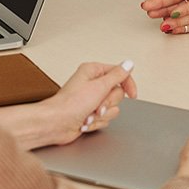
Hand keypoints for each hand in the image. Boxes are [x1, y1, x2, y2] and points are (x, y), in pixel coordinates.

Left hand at [0, 60, 136, 149]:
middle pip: (117, 93)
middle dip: (108, 103)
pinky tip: (85, 121)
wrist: (56, 124)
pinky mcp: (90, 114)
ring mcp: (91, 100)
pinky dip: (96, 122)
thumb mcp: (98, 87)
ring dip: (101, 115)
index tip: (132, 94)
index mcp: (93, 72)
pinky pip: (105, 119)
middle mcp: (92, 84)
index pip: (119, 74)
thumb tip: (128, 64)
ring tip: (88, 114)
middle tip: (97, 105)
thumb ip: (117, 75)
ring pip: (112, 108)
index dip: (128, 84)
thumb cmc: (70, 104)